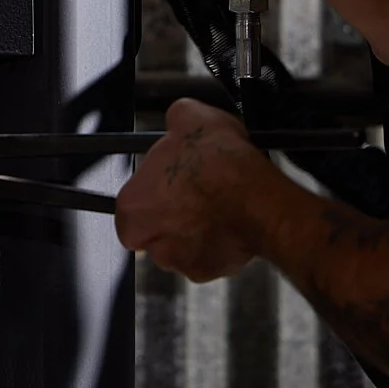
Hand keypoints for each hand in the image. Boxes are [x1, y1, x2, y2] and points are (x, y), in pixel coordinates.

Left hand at [115, 100, 266, 281]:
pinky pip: (207, 256)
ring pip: (181, 244)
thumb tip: (177, 120)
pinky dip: (217, 242)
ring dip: (195, 227)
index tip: (169, 181)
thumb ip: (173, 121)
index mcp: (132, 207)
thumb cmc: (219, 165)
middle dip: (173, 212)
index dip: (152, 189)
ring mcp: (179, 261)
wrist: (258, 200)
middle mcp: (149, 241)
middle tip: (195, 192)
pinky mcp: (208, 272)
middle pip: (153, 228)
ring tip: (218, 202)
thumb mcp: (189, 115)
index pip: (130, 204)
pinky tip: (230, 219)